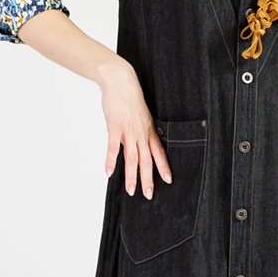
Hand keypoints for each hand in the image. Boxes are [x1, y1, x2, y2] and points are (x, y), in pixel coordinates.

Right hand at [99, 56, 171, 199]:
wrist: (120, 81)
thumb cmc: (129, 98)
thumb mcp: (142, 115)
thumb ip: (141, 131)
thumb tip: (139, 144)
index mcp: (149, 130)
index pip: (159, 152)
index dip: (164, 167)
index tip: (168, 181)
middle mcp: (141, 133)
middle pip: (146, 161)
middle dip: (147, 180)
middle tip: (148, 195)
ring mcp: (128, 131)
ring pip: (132, 158)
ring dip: (131, 176)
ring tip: (131, 191)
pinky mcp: (115, 127)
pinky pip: (113, 148)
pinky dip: (111, 161)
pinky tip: (109, 173)